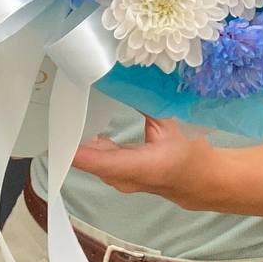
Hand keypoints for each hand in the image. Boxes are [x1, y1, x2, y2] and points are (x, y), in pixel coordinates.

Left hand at [70, 114, 221, 210]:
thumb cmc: (190, 153)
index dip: (79, 150)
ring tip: (69, 112)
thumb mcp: (172, 124)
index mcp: (141, 167)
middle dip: (73, 137)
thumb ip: (148, 104)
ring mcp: (118, 179)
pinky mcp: (117, 174)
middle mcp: (124, 178)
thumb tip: (128, 80)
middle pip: (90, 160)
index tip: (62, 131)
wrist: (200, 180)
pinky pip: (97, 160)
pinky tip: (84, 125)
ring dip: (79, 141)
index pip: (101, 162)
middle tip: (63, 108)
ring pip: (92, 161)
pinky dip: (89, 145)